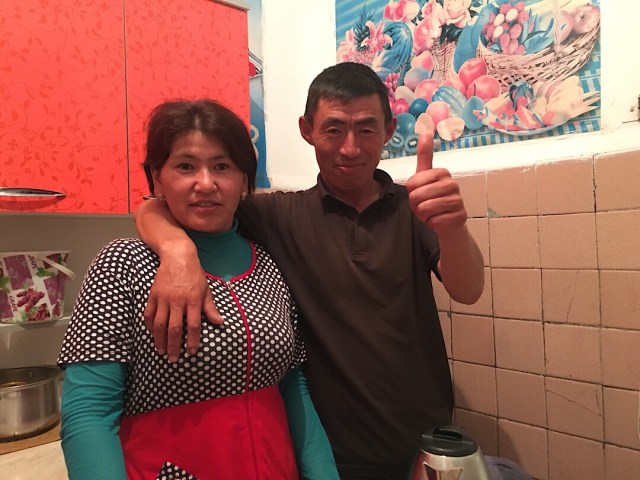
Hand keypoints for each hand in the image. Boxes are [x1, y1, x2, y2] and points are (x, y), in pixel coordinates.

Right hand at [143, 244, 221, 361]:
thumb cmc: (194, 274)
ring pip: (160, 324)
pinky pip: (149, 314)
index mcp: (193, 300)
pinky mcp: (153, 295)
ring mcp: (163, 298)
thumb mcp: (206, 290)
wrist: (177, 256)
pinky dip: (150, 326)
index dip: (192, 341)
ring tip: (161, 351)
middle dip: (174, 346)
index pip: (193, 326)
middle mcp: (177, 301)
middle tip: (173, 359)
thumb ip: (210, 308)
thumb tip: (220, 323)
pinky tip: (152, 335)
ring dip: (160, 340)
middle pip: (174, 329)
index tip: (191, 352)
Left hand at [405, 133, 467, 237]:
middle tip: (426, 206)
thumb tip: (426, 130)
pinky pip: (433, 221)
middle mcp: (452, 184)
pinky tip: (440, 221)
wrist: (449, 223)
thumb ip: (425, 156)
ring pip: (424, 209)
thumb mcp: (426, 177)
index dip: (411, 192)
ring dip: (423, 215)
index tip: (421, 193)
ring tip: (433, 213)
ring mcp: (458, 201)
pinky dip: (432, 223)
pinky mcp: (459, 217)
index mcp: (442, 172)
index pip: (411, 183)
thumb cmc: (434, 199)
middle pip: (416, 196)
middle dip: (416, 205)